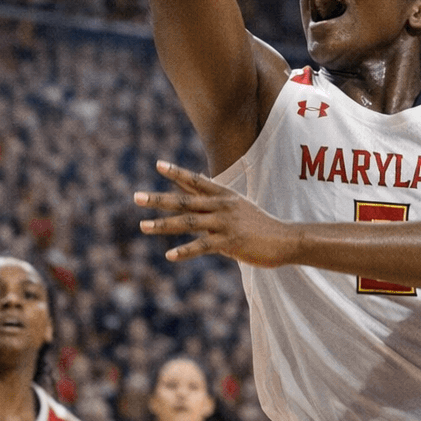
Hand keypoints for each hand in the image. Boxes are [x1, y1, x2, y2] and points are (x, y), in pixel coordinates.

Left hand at [135, 160, 299, 265]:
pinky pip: (202, 246)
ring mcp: (226, 224)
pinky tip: (169, 255)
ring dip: (164, 225)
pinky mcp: (230, 242)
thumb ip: (211, 197)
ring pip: (189, 222)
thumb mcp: (236, 205)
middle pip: (185, 201)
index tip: (158, 165)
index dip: (177, 173)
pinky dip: (185, 251)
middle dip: (159, 199)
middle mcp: (222, 206)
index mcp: (224, 195)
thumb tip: (192, 183)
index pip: (196, 181)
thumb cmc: (258, 224)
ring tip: (143, 226)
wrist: (284, 239)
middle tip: (136, 197)